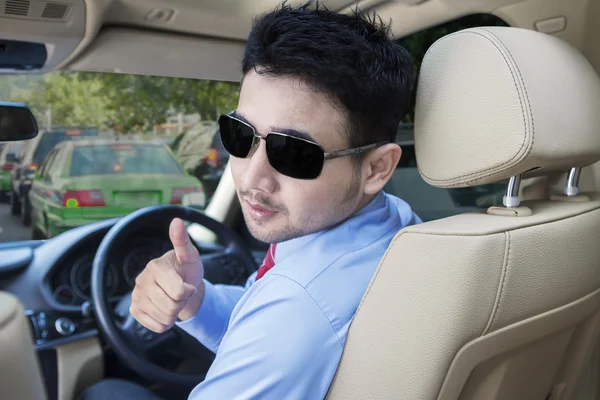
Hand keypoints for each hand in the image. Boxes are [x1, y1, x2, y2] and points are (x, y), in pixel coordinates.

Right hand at [130, 218, 205, 332]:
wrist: (181, 287)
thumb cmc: (186, 271)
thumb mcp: (190, 256)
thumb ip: (183, 241)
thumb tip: (176, 221)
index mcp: (155, 266)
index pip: (179, 292)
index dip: (189, 291)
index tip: (188, 285)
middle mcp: (142, 281)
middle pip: (172, 307)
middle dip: (182, 303)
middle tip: (181, 295)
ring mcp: (136, 296)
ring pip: (165, 318)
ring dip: (175, 313)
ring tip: (173, 300)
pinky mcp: (135, 310)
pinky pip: (157, 327)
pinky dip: (165, 322)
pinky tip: (165, 309)